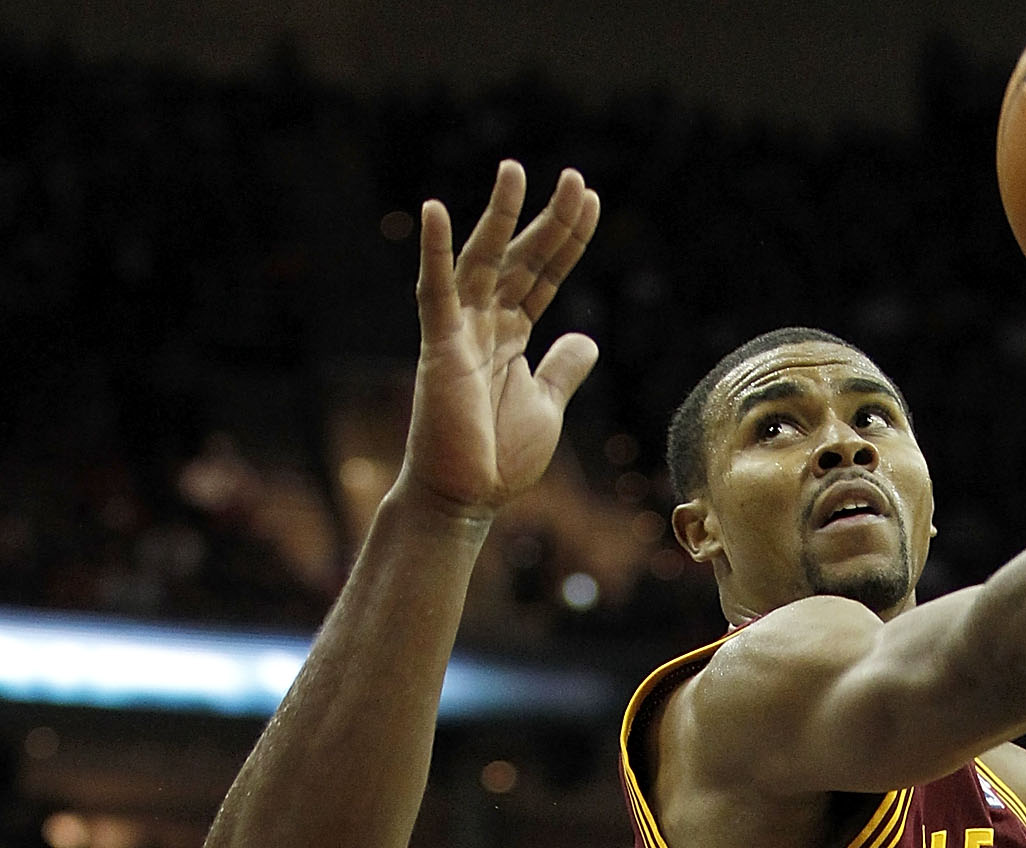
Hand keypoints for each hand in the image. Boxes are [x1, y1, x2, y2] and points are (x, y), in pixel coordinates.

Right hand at [400, 162, 599, 519]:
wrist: (466, 498)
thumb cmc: (499, 458)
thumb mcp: (547, 407)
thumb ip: (563, 369)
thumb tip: (586, 337)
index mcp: (512, 336)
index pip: (544, 276)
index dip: (567, 240)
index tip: (590, 201)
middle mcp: (485, 324)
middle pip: (522, 260)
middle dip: (548, 220)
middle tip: (575, 177)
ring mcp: (460, 331)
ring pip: (482, 262)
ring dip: (499, 217)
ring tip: (515, 171)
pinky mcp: (439, 347)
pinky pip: (435, 291)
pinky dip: (434, 252)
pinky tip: (436, 209)